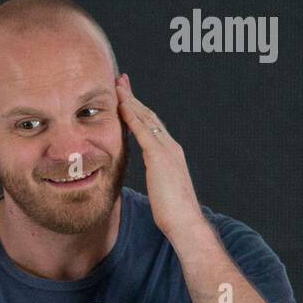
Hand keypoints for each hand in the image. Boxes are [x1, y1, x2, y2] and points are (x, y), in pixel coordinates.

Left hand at [115, 73, 207, 243]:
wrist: (185, 221)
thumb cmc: (172, 211)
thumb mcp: (160, 188)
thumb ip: (155, 177)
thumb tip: (150, 178)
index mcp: (170, 153)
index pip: (151, 126)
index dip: (138, 110)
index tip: (126, 97)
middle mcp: (170, 146)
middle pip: (149, 115)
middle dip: (133, 97)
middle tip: (120, 81)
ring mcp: (166, 149)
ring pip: (146, 118)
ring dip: (131, 101)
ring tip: (118, 86)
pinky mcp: (159, 156)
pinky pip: (143, 131)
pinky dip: (132, 116)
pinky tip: (122, 106)